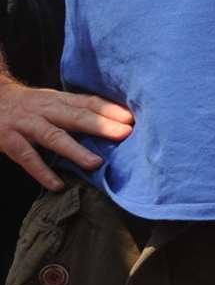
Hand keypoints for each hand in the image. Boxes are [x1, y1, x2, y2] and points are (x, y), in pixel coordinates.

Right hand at [0, 77, 133, 188]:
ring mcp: (26, 125)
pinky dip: (42, 171)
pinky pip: (27, 157)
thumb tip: (114, 120)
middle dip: (101, 125)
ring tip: (96, 163)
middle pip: (76, 117)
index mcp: (58, 100)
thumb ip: (77, 109)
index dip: (110, 109)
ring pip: (53, 137)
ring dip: (75, 150)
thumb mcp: (52, 100)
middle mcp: (45, 110)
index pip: (88, 103)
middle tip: (125, 133)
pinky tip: (57, 184)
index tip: (132, 117)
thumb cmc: (29, 104)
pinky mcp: (9, 140)